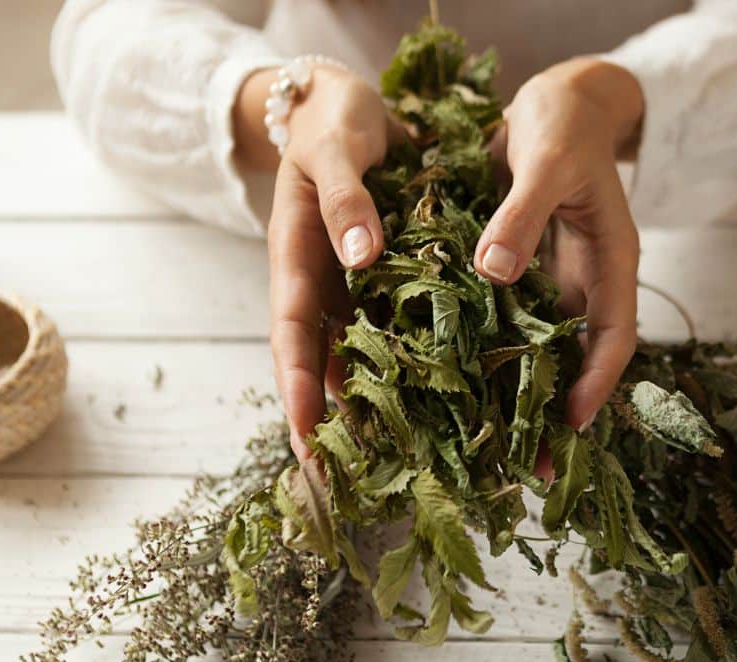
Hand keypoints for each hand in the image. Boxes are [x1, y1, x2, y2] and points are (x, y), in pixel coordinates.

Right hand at [235, 66, 390, 460]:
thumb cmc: (336, 122)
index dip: (299, 383)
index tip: (307, 432)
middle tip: (341, 480)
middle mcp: (325, 284)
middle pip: (324, 362)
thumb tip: (359, 257)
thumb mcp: (336, 149)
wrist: (354, 106)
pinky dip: (416, 367)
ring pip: (363, 357)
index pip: (293, 332)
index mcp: (297, 259)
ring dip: (376, 406)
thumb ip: (345, 200)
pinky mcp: (392, 283)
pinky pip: (403, 332)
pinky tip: (443, 404)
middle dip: (330, 421)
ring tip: (398, 462)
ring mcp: (357, 289)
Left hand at [474, 57, 644, 431]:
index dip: (598, 382)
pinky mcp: (521, 272)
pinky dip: (489, 352)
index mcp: (612, 260)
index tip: (574, 423)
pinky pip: (507, 322)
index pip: (614, 335)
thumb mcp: (547, 161)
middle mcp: (588, 281)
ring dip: (523, 394)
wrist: (556, 101)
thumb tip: (496, 271)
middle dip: (560, 411)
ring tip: (497, 446)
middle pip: (579, 359)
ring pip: (543, 350)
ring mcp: (555, 281)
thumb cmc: (562, 122)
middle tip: (538, 468)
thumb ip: (523, 214)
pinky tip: (460, 384)